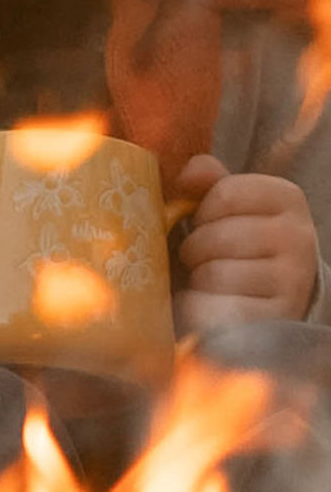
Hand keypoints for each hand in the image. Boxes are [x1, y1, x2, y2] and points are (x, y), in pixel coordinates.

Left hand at [176, 154, 320, 332]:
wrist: (272, 299)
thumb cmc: (240, 245)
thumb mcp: (229, 207)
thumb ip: (210, 181)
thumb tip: (191, 172)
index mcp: (288, 199)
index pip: (225, 193)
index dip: (202, 211)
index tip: (210, 223)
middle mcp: (300, 237)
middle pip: (216, 235)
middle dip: (195, 249)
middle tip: (204, 258)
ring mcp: (293, 281)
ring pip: (214, 274)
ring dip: (198, 280)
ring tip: (212, 282)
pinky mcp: (276, 319)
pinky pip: (213, 307)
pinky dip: (198, 307)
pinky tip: (213, 305)